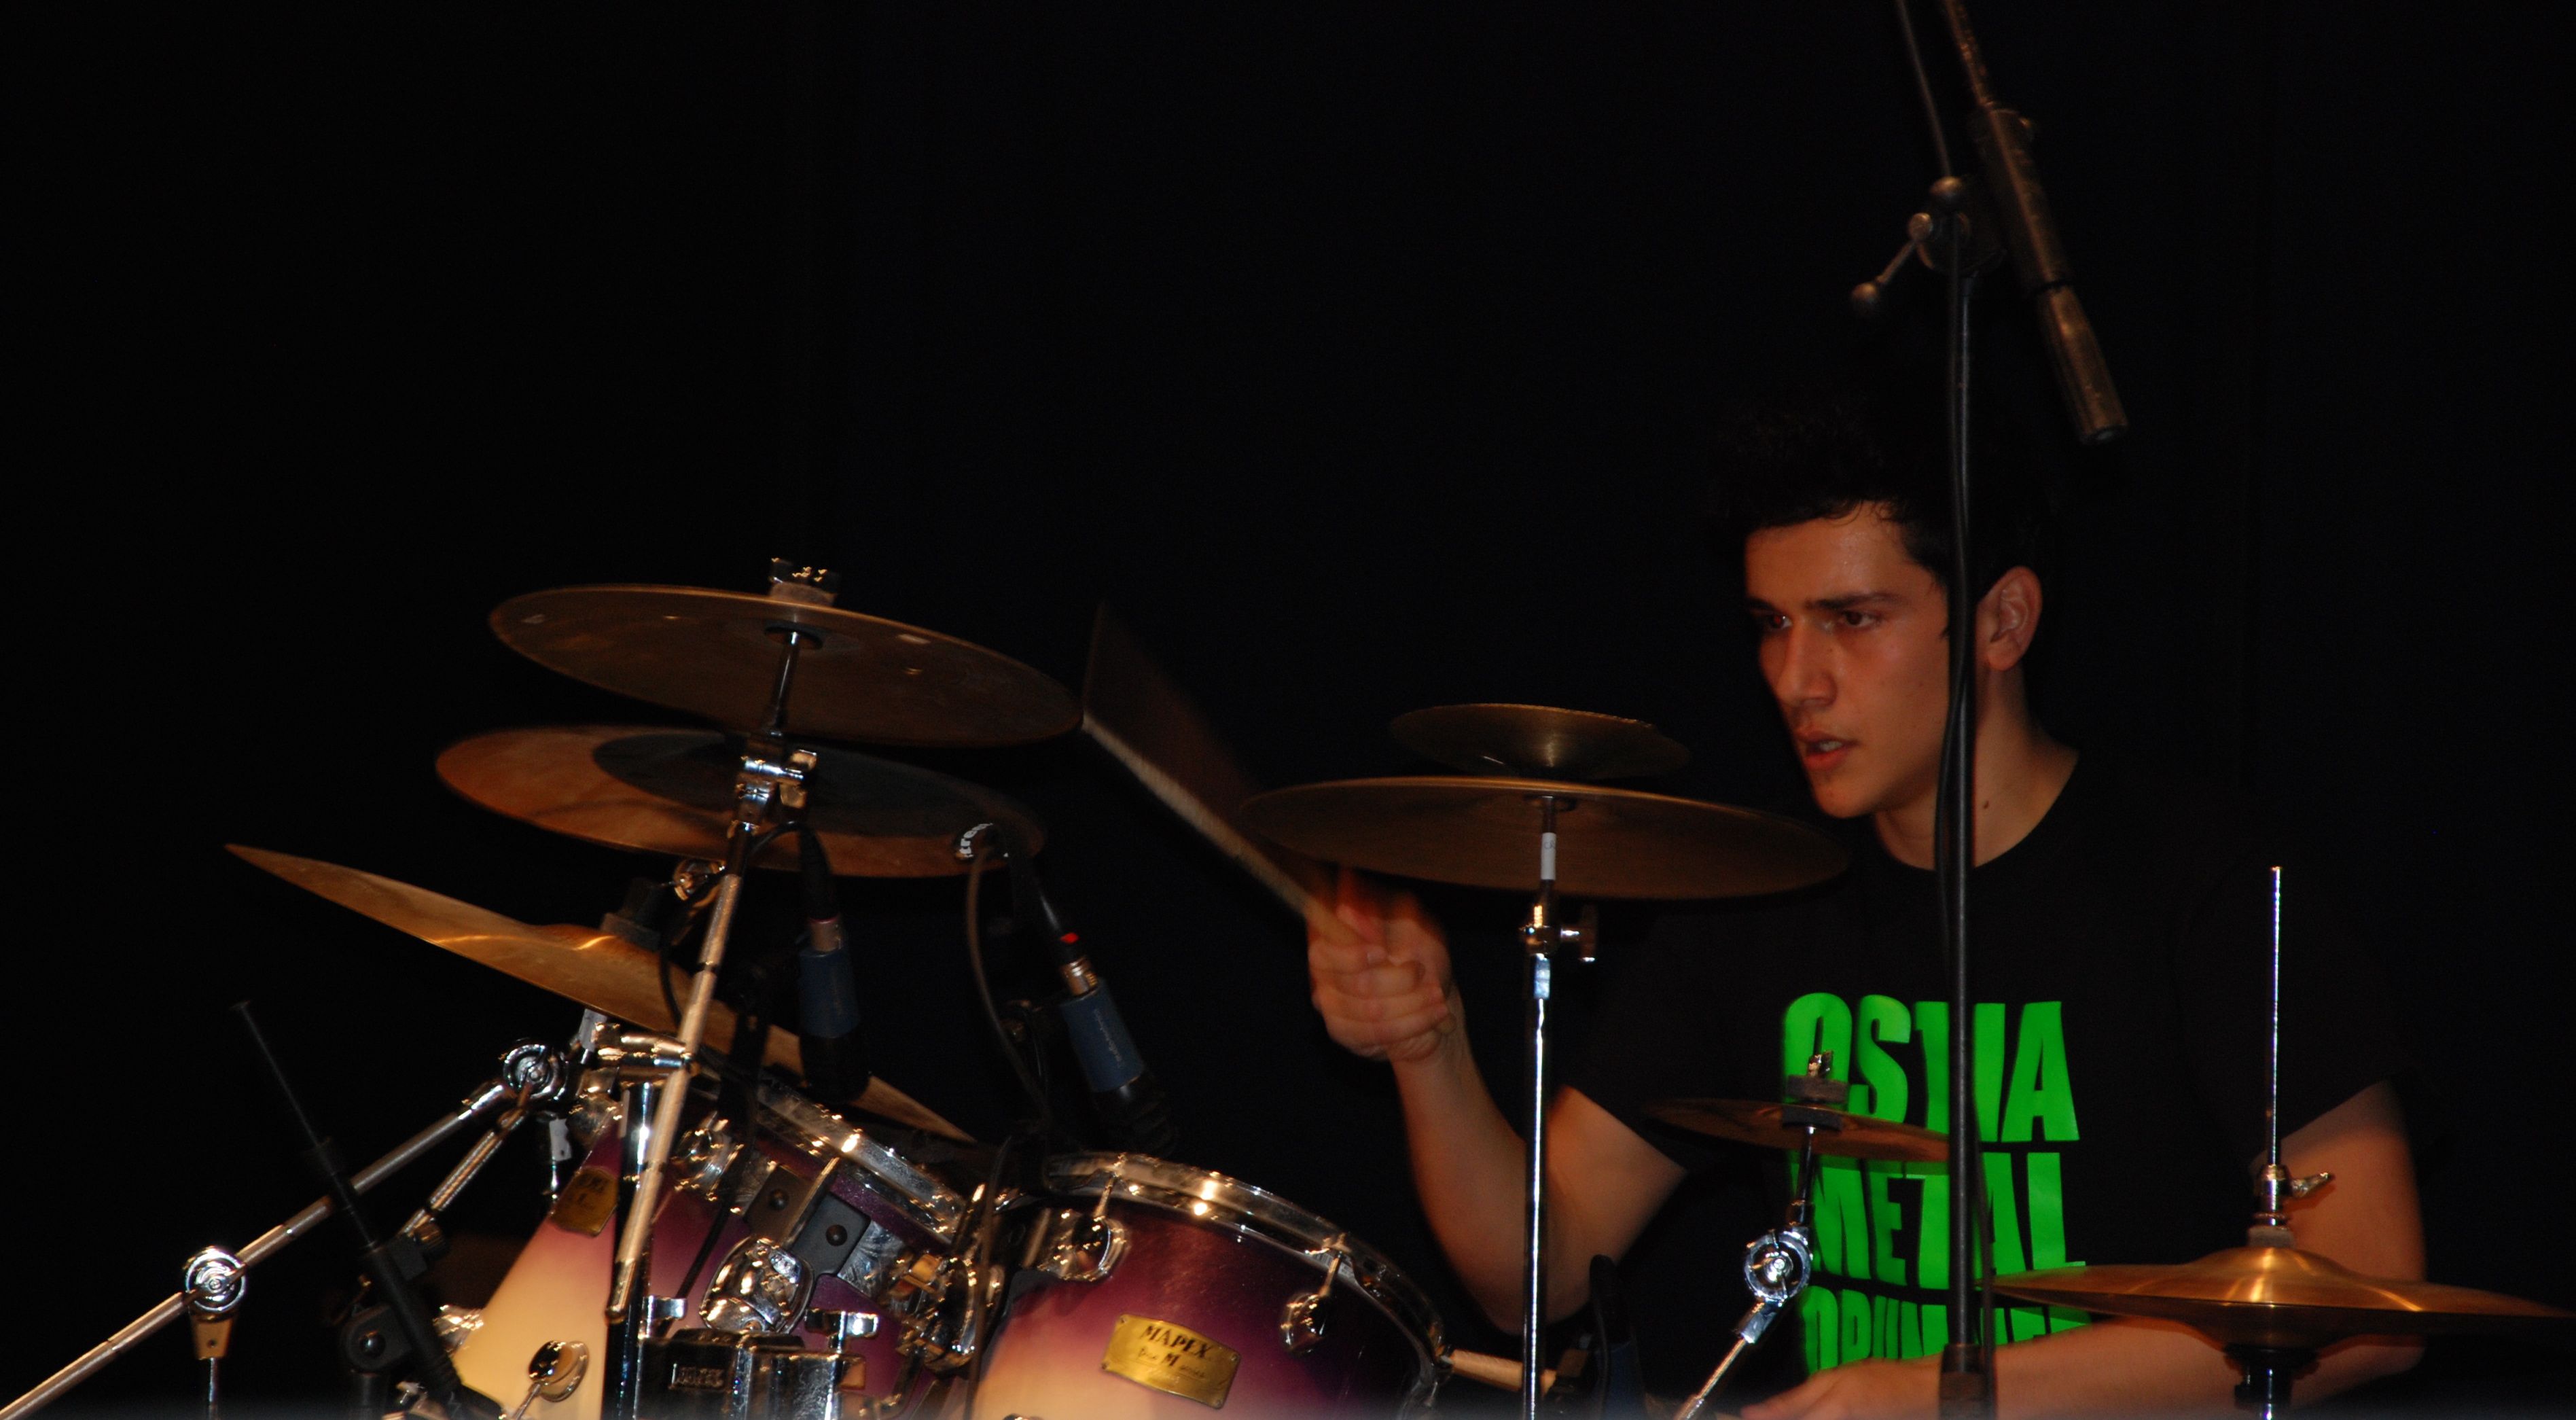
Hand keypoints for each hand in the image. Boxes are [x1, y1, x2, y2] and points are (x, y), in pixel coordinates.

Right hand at [1307, 868, 1455, 1062]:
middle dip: (1398, 980)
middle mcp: (1324, 973)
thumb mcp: (1411, 928)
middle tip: (1422, 971)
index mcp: (1332, 940)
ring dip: (1413, 1001)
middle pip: (1354, 983)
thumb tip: (1345, 910)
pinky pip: (1379, 1033)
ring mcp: (1331, 1006)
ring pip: (1372, 1010)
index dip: (1351, 955)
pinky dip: (1415, 1021)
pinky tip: (1436, 1012)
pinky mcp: (1344, 1033)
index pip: (1322, 949)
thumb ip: (1381, 918)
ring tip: (1437, 993)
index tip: (1381, 952)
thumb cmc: (1421, 956)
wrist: (1435, 998)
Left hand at [1740, 1358, 1933, 1419]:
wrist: (1922, 1394)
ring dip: (1778, 1419)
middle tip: (1742, 1414)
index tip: (1722, 1416)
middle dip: (1763, 1419)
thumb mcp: (1830, 1383)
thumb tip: (1752, 1414)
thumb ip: (1789, 1403)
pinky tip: (1788, 1414)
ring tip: (1764, 1414)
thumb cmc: (1879, 1382)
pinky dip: (1797, 1418)